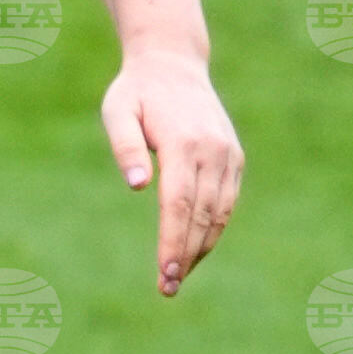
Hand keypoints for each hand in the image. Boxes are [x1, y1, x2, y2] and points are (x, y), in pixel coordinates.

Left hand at [99, 47, 242, 295]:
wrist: (173, 64)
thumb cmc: (136, 91)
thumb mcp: (118, 110)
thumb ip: (125, 146)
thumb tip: (137, 185)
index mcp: (185, 143)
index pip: (180, 205)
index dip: (173, 243)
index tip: (164, 274)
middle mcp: (214, 151)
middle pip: (202, 216)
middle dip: (185, 255)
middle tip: (167, 289)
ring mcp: (228, 155)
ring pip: (219, 214)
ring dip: (201, 248)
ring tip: (177, 277)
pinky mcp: (234, 157)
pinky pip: (226, 202)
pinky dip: (212, 228)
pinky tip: (193, 249)